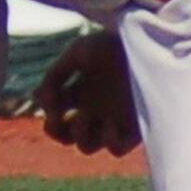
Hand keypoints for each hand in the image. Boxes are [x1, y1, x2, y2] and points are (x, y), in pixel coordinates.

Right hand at [33, 29, 140, 156]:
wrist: (151, 41)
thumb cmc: (116, 43)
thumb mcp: (78, 53)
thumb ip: (55, 75)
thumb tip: (38, 101)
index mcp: (83, 89)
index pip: (57, 112)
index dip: (47, 111)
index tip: (49, 99)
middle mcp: (97, 108)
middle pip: (68, 135)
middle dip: (56, 131)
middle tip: (58, 119)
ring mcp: (115, 119)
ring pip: (87, 146)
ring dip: (80, 136)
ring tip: (85, 117)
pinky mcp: (136, 127)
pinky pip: (116, 149)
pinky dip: (107, 141)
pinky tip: (109, 123)